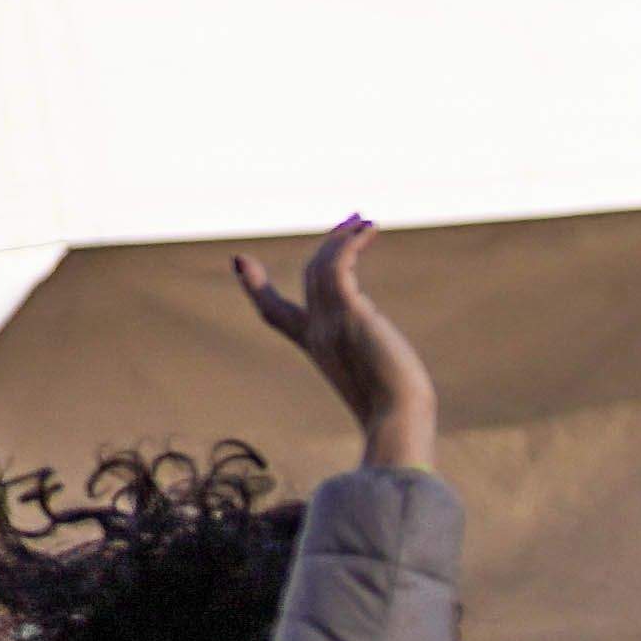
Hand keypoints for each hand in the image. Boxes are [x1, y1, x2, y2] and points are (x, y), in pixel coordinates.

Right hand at [230, 218, 436, 475]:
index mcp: (316, 348)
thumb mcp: (378, 382)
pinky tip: (370, 229)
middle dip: (326, 246)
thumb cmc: (396, 410)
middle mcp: (316, 333)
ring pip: (321, 266)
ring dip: (341, 238)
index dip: (255, 287)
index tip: (240, 261)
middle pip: (306, 278)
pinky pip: (338, 265)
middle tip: (351, 222)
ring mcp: (327, 322)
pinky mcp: (348, 313)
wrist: (394, 418)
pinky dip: (351, 242)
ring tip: (365, 222)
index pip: (274, 313)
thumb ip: (374, 369)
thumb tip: (399, 380)